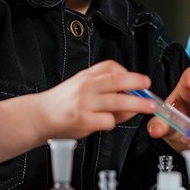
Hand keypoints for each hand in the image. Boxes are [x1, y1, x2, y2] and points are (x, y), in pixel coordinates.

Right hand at [36, 60, 157, 139]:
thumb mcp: (80, 85)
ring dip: (137, 104)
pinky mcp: (84, 121)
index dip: (128, 73)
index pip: (110, 67)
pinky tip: (110, 122)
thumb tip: (130, 92)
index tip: (140, 80)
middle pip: (117, 81)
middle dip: (138, 84)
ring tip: (149, 107)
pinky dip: (114, 122)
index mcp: (86, 76)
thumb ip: (102, 86)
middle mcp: (86, 87)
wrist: (39, 116)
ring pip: (118, 101)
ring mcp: (85, 103)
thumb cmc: (62, 102)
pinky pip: (108, 120)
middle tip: (150, 89)